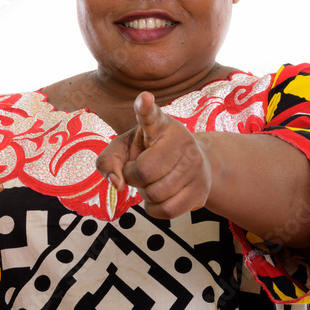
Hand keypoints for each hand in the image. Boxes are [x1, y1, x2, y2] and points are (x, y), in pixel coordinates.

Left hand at [96, 91, 211, 219]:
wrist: (193, 164)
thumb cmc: (150, 153)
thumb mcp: (125, 149)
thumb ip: (108, 161)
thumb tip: (117, 183)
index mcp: (160, 125)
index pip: (151, 115)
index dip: (146, 108)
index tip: (144, 98)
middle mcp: (181, 141)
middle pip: (143, 172)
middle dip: (133, 177)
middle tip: (139, 170)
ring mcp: (195, 166)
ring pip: (155, 193)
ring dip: (145, 194)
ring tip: (153, 181)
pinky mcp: (201, 190)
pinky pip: (166, 211)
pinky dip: (154, 209)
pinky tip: (159, 197)